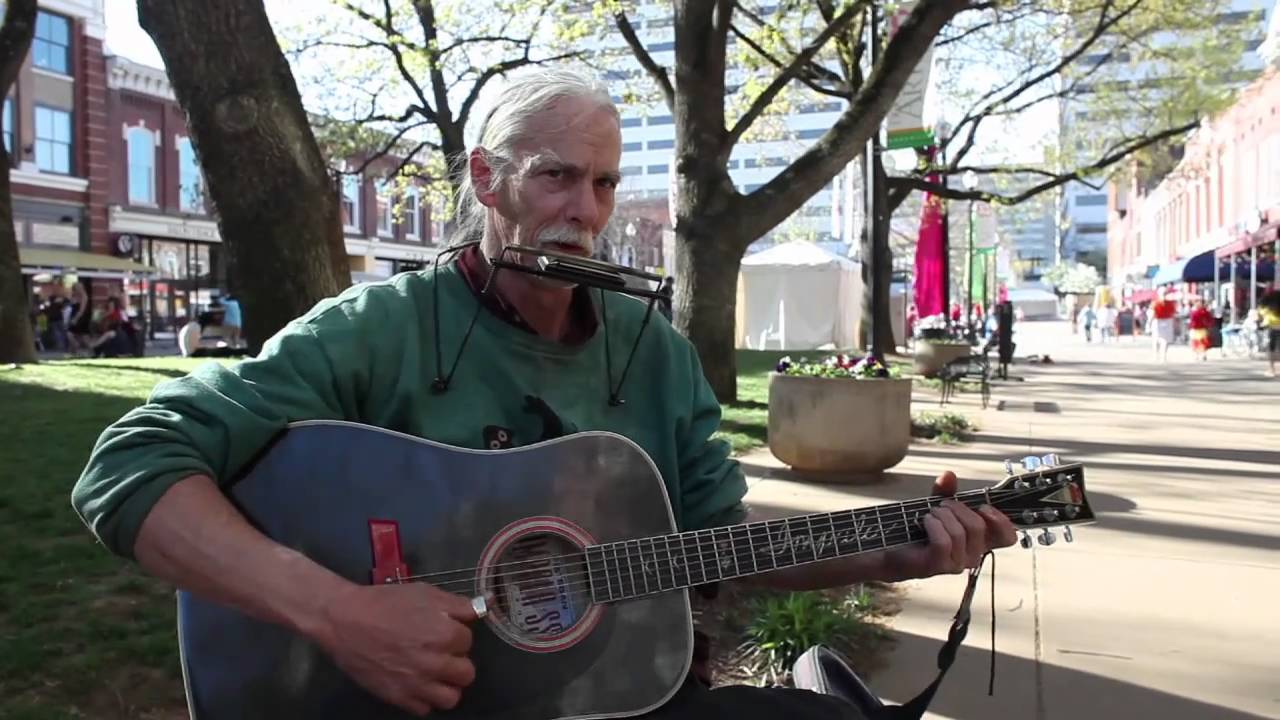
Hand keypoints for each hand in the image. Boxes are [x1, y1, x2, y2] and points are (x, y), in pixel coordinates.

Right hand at [316, 582, 479, 715]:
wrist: (344, 620)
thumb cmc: (385, 602)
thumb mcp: (425, 593)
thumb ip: (457, 605)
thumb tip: (480, 611)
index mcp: (444, 635)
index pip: (468, 641)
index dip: (455, 634)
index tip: (442, 630)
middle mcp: (435, 663)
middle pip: (466, 674)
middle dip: (456, 662)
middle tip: (440, 653)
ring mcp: (417, 684)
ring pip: (450, 698)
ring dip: (446, 686)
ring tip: (434, 674)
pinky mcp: (398, 698)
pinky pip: (424, 709)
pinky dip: (423, 698)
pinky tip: (415, 683)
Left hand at [882, 470, 1017, 580]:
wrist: (889, 547)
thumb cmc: (916, 529)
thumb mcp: (935, 506)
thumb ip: (946, 492)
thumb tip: (949, 474)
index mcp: (978, 542)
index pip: (1007, 537)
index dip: (1001, 520)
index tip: (984, 506)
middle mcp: (971, 556)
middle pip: (979, 526)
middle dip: (958, 508)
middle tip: (942, 505)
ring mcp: (955, 564)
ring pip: (960, 532)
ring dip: (942, 515)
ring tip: (929, 513)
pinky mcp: (936, 566)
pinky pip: (944, 541)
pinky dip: (933, 525)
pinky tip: (924, 521)